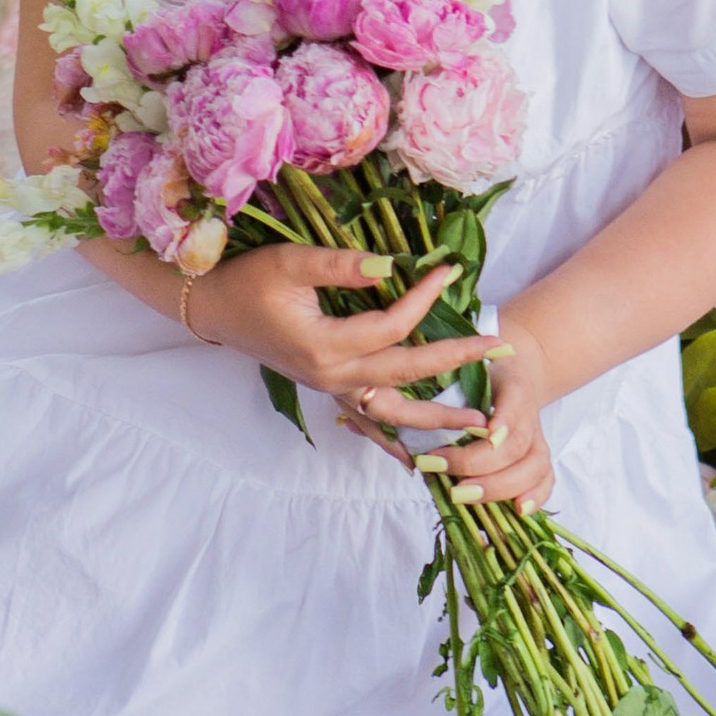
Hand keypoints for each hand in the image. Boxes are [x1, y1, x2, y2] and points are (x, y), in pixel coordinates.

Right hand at [187, 242, 491, 432]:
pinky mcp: (330, 390)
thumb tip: (390, 267)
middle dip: (456, 360)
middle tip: (500, 347)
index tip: (450, 270)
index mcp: (325, 344)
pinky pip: (371, 421)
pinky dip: (399, 437)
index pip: (392, 326)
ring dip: (439, 416)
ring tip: (482, 421)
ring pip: (394, 411)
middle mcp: (333, 375)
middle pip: (407, 373)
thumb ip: (340, 265)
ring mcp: (332, 389)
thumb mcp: (290, 263)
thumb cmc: (249, 281)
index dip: (424, 298)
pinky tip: (425, 452)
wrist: (214, 309)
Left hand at [399, 308, 556, 515]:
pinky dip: (536, 496)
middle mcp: (526, 413)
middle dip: (479, 465)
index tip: (472, 439)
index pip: (509, 410)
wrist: (514, 365)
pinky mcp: (538, 453)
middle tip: (444, 475)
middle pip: (515, 446)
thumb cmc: (475, 369)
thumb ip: (411, 393)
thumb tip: (348, 422)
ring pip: (534, 465)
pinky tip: (517, 510)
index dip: (493, 430)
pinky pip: (546, 478)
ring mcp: (536, 436)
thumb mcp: (447, 368)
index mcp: (509, 386)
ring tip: (464, 495)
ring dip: (501, 486)